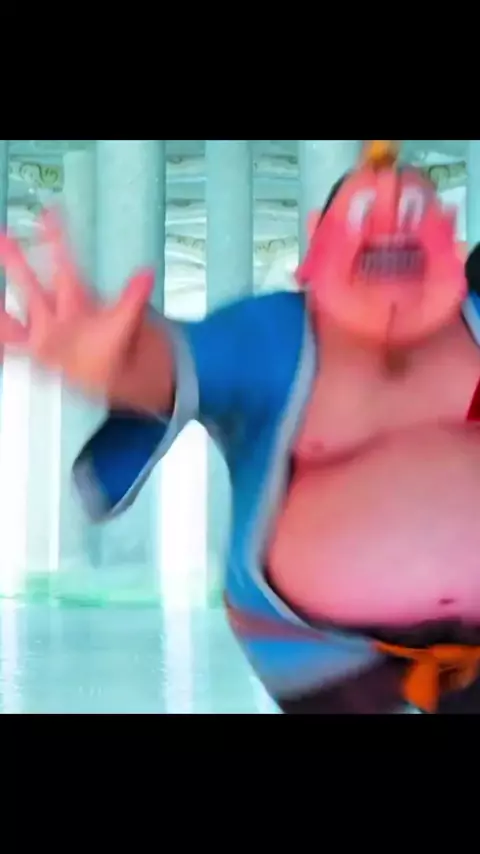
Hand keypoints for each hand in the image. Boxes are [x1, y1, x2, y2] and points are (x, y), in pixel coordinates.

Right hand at [0, 209, 153, 398]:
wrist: (112, 373)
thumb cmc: (114, 345)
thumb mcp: (126, 322)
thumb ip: (134, 297)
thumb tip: (148, 273)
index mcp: (77, 298)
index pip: (64, 262)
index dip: (57, 237)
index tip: (50, 212)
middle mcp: (57, 310)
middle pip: (32, 281)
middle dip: (15, 259)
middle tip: (2, 233)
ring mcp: (45, 329)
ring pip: (21, 305)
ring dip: (8, 289)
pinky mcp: (39, 349)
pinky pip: (14, 340)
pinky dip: (4, 332)